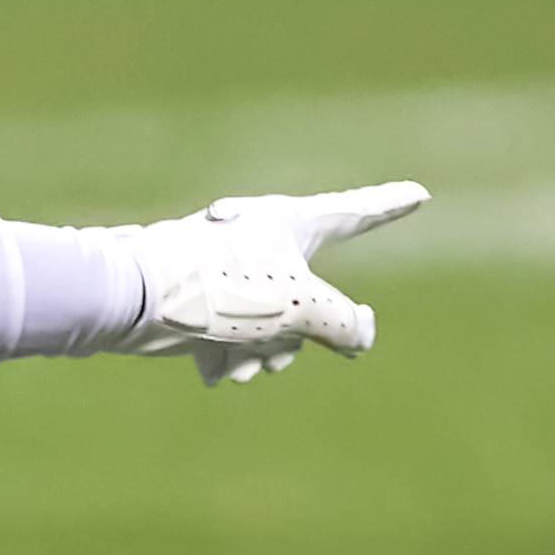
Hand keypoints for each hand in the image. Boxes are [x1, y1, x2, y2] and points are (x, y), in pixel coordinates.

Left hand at [122, 183, 427, 386]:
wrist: (136, 301)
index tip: (419, 194)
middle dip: (296, 334)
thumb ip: (344, 323)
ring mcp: (233, 276)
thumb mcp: (301, 307)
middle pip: (313, 301)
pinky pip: (234, 346)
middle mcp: (265, 245)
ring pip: (273, 331)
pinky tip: (206, 360)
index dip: (390, 206)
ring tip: (233, 351)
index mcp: (293, 224)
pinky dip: (224, 360)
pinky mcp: (201, 307)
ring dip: (259, 355)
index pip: (357, 214)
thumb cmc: (219, 287)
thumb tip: (359, 339)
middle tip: (274, 335)